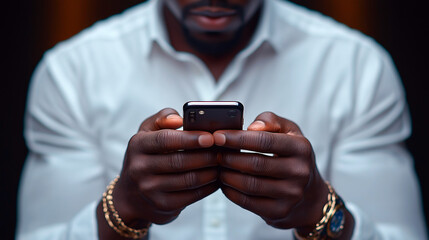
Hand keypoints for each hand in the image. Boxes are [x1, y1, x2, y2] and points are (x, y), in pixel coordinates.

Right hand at [112, 108, 218, 225]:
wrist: (131, 196)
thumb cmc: (146, 156)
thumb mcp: (147, 132)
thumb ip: (163, 118)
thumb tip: (179, 119)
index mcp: (138, 145)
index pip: (165, 140)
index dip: (190, 138)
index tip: (210, 137)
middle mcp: (140, 168)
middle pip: (180, 161)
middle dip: (206, 155)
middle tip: (222, 150)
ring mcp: (150, 189)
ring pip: (189, 179)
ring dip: (211, 171)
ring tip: (222, 162)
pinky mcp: (163, 205)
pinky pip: (192, 195)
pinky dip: (209, 186)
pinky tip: (217, 178)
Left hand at [214, 112, 328, 229]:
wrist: (308, 193)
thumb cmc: (291, 154)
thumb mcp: (288, 131)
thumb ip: (269, 121)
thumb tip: (251, 127)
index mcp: (301, 147)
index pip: (264, 141)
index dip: (238, 138)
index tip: (217, 136)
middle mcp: (300, 172)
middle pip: (255, 164)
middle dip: (230, 158)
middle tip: (216, 153)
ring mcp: (291, 194)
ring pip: (250, 185)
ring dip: (227, 175)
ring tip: (218, 168)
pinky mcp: (280, 211)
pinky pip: (248, 202)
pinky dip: (231, 192)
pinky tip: (224, 184)